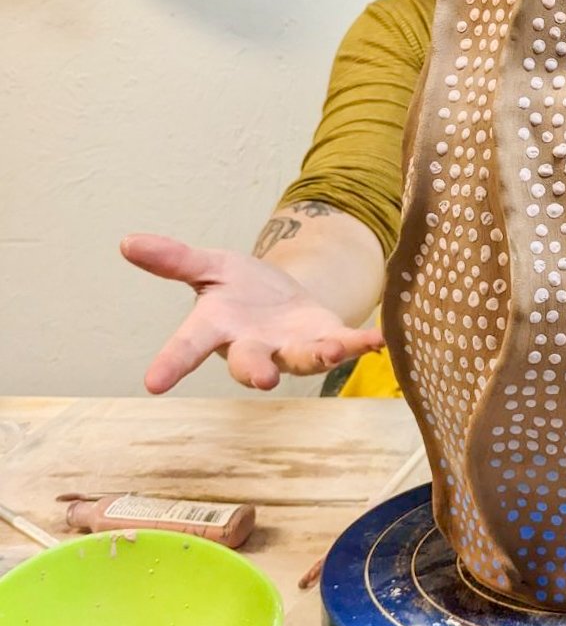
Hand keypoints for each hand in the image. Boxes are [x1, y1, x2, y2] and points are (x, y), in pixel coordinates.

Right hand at [121, 233, 383, 394]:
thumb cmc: (240, 289)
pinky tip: (378, 339)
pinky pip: (344, 344)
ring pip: (301, 358)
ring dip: (317, 356)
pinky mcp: (326, 339)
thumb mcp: (208, 267)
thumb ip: (173, 259)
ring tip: (331, 350)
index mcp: (217, 327)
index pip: (188, 346)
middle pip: (251, 362)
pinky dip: (360, 343)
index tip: (152, 383)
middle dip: (256, 370)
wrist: (284, 299)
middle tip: (263, 379)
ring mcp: (291, 348)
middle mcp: (253, 346)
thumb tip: (127, 241)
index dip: (171, 363)